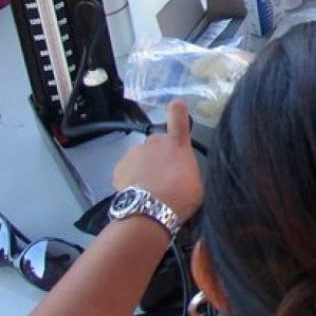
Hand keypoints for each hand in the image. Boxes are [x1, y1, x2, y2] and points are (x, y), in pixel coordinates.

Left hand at [113, 101, 202, 221]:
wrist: (150, 211)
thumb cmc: (181, 197)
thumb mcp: (196, 183)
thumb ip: (187, 170)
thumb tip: (182, 173)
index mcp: (177, 144)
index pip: (178, 116)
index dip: (177, 109)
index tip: (176, 104)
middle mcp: (155, 142)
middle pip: (157, 144)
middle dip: (158, 156)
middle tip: (162, 178)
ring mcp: (135, 152)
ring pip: (140, 159)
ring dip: (143, 169)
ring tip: (148, 190)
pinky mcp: (119, 167)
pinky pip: (127, 172)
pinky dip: (130, 181)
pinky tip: (136, 195)